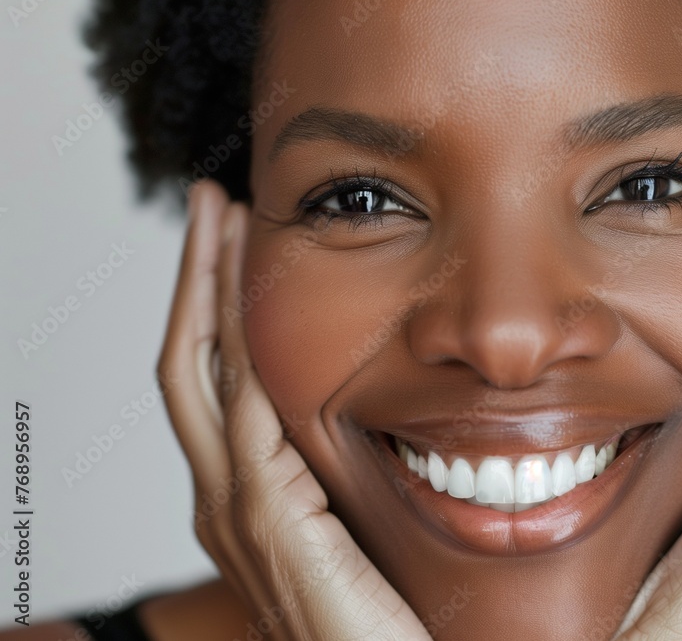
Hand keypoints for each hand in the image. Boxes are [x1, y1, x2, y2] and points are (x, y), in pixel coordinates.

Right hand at [157, 179, 430, 640]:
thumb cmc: (372, 613)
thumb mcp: (347, 523)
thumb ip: (334, 473)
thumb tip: (364, 416)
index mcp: (241, 493)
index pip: (214, 379)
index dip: (213, 307)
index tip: (231, 242)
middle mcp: (222, 497)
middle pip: (187, 362)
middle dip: (195, 278)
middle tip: (208, 204)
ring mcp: (236, 509)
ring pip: (203, 374)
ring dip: (210, 290)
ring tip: (222, 221)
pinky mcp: (270, 521)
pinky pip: (247, 415)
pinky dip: (239, 348)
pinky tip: (245, 291)